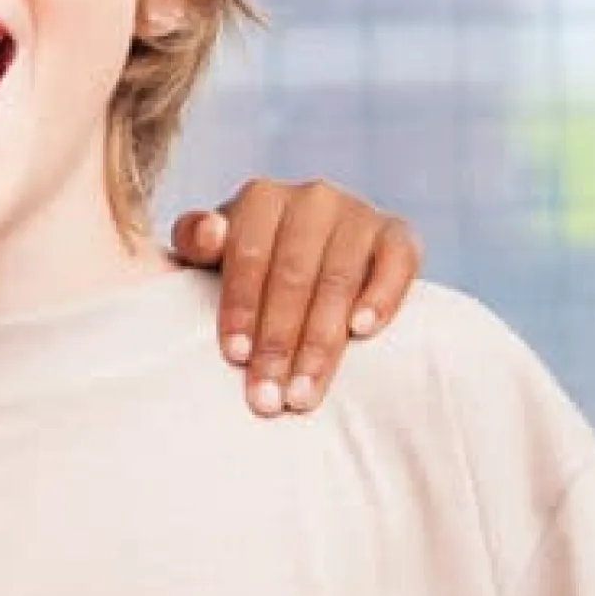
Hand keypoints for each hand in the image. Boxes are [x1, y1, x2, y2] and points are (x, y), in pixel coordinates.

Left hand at [167, 180, 422, 418]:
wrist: (307, 252)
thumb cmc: (247, 262)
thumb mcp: (210, 252)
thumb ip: (196, 240)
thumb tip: (210, 233)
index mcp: (260, 199)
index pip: (247, 257)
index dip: (241, 309)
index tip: (236, 358)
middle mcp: (312, 199)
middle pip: (293, 277)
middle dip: (279, 342)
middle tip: (269, 396)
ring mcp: (358, 213)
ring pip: (339, 281)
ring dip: (321, 342)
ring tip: (304, 392)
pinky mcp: (398, 233)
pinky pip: (396, 263)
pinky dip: (381, 296)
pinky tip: (363, 330)